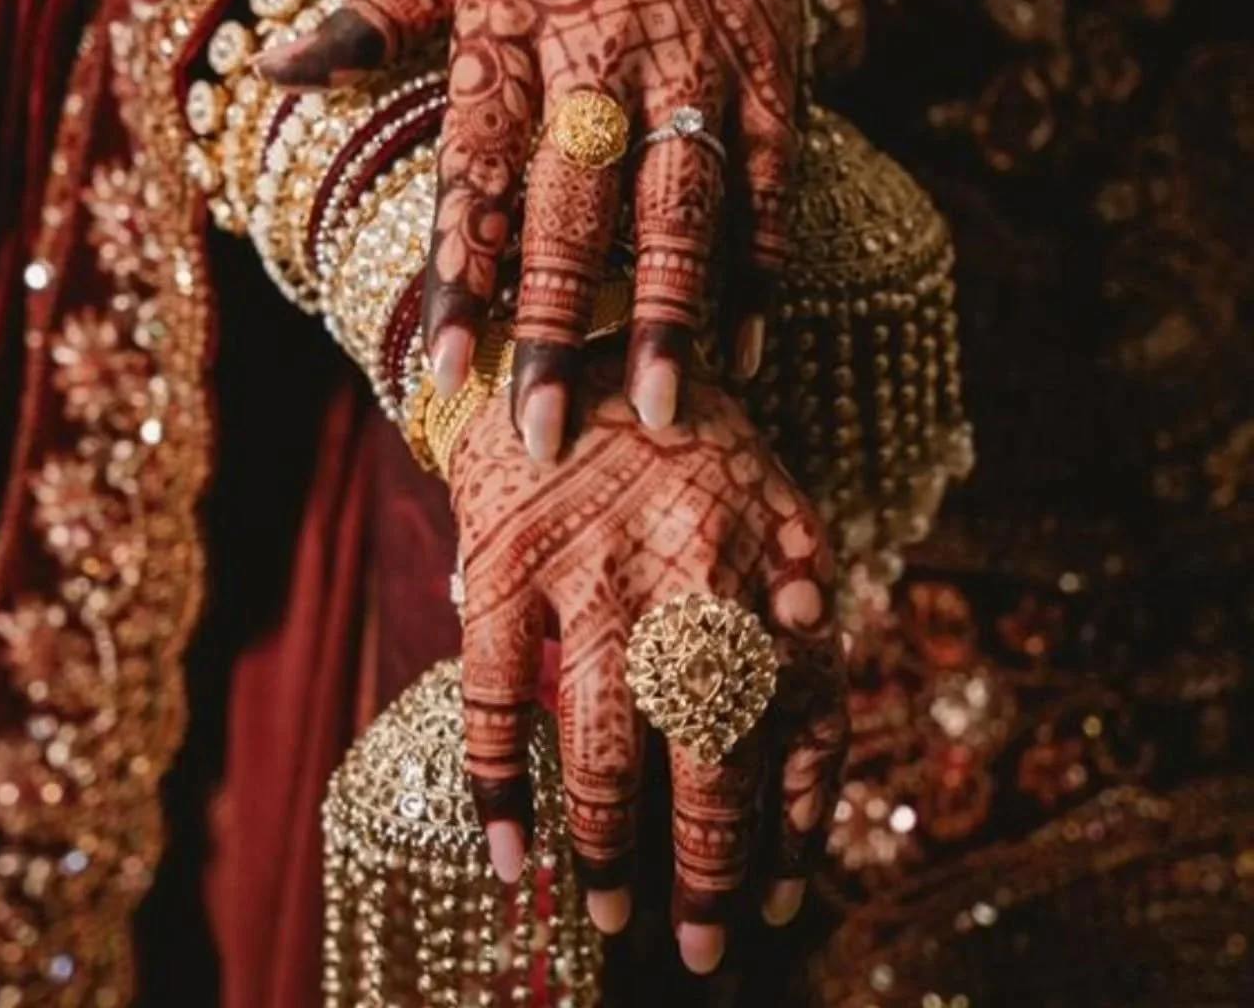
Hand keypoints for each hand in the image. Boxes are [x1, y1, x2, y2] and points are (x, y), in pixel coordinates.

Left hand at [257, 0, 807, 460]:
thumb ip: (374, 21)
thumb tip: (269, 71)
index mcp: (511, 26)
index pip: (477, 166)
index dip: (462, 270)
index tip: (444, 371)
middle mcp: (603, 53)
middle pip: (576, 203)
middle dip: (558, 320)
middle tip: (542, 427)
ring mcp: (695, 68)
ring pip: (680, 203)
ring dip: (669, 310)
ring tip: (658, 408)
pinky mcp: (769, 80)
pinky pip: (764, 187)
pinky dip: (756, 270)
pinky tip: (743, 351)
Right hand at [449, 359, 846, 975]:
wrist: (579, 347)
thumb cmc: (692, 449)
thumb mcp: (776, 510)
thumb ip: (801, 627)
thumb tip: (805, 788)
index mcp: (777, 563)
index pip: (805, 726)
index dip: (796, 828)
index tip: (781, 900)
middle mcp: (695, 577)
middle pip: (708, 763)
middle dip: (707, 872)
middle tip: (697, 947)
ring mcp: (593, 574)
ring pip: (598, 754)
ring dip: (607, 850)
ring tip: (612, 911)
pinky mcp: (505, 564)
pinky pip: (490, 704)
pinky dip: (497, 792)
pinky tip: (510, 857)